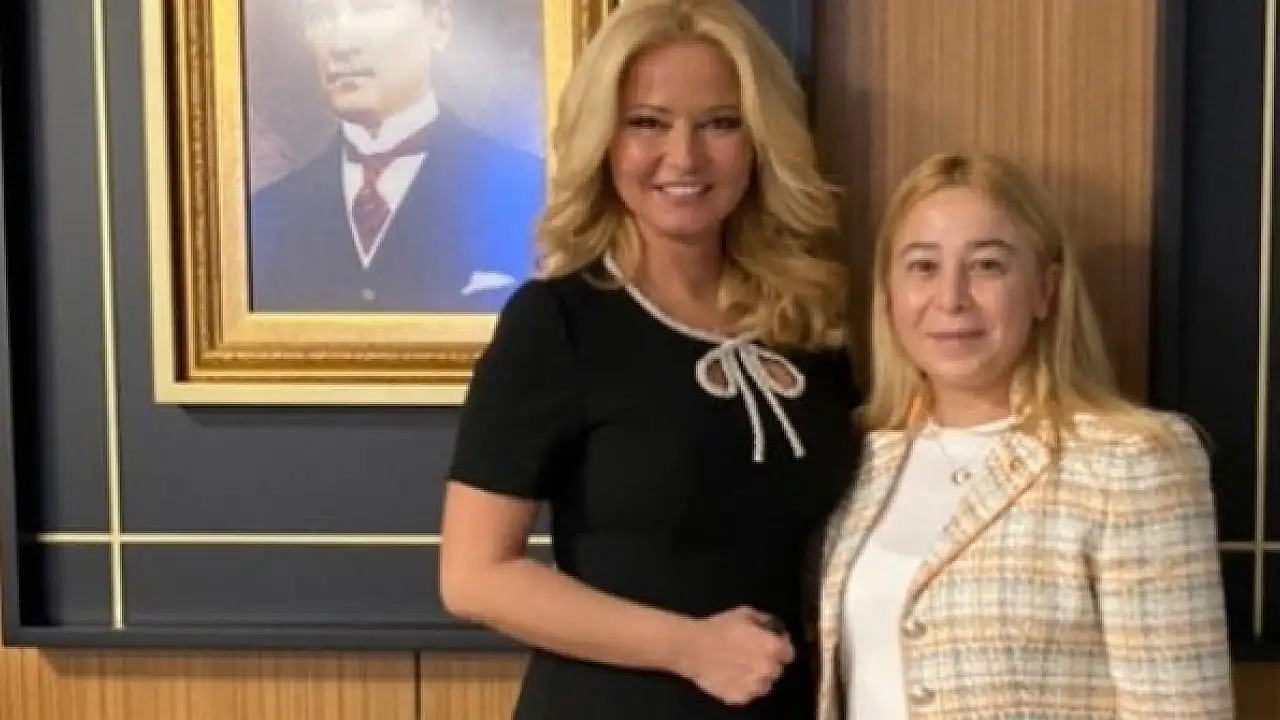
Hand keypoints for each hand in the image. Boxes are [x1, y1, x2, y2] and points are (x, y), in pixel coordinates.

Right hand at [673, 606, 794, 705]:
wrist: (692, 647)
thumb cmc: (719, 628)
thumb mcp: (745, 614)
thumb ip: (765, 622)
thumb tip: (774, 628)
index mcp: (773, 648)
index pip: (789, 653)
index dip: (779, 648)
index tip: (768, 645)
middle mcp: (768, 670)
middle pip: (776, 669)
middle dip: (767, 662)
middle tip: (750, 654)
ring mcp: (755, 687)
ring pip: (764, 684)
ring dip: (757, 676)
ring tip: (739, 666)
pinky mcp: (740, 698)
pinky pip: (748, 693)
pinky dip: (743, 686)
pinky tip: (730, 675)